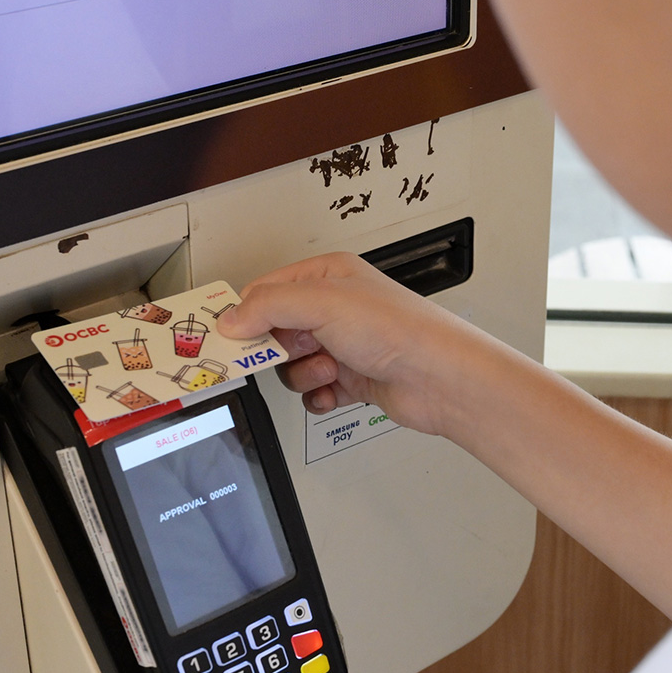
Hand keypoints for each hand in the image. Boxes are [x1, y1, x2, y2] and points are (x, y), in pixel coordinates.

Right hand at [215, 253, 501, 434]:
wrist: (440, 378)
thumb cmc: (400, 329)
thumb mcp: (324, 303)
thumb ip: (269, 306)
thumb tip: (231, 318)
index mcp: (327, 276)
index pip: (266, 290)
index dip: (247, 314)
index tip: (231, 338)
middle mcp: (335, 308)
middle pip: (275, 331)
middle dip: (279, 348)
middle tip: (291, 352)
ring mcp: (344, 345)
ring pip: (292, 365)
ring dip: (303, 373)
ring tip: (329, 369)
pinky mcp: (352, 378)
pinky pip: (313, 392)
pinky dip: (318, 396)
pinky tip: (335, 391)